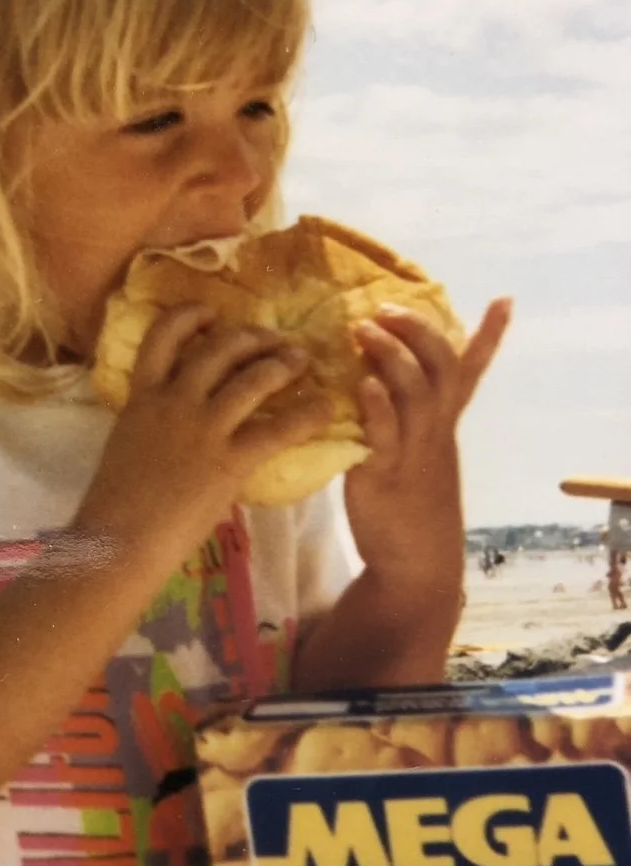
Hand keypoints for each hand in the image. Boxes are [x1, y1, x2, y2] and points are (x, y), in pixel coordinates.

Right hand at [76, 306, 331, 568]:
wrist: (116, 541)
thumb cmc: (113, 505)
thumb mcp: (124, 445)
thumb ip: (149, 422)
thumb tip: (171, 419)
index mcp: (142, 397)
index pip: (162, 336)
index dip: (190, 316)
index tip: (211, 314)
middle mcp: (174, 402)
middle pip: (219, 348)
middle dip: (252, 338)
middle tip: (273, 341)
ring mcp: (203, 429)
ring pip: (252, 378)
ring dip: (282, 364)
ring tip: (301, 361)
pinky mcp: (228, 461)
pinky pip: (278, 430)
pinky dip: (307, 415)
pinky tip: (325, 410)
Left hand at [343, 297, 511, 595]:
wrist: (415, 565)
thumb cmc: (409, 508)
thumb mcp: (415, 455)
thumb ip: (402, 419)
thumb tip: (372, 375)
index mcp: (443, 426)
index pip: (469, 373)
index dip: (488, 337)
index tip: (503, 300)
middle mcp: (434, 433)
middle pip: (441, 369)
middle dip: (418, 331)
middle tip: (386, 307)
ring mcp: (412, 453)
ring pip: (415, 393)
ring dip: (391, 356)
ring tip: (364, 329)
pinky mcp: (382, 477)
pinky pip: (384, 436)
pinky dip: (376, 406)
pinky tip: (363, 383)